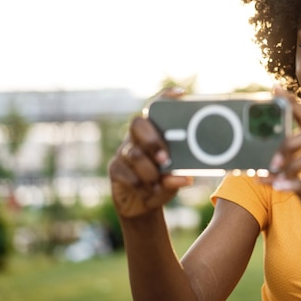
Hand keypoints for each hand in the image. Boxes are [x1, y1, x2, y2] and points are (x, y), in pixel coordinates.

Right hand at [108, 88, 191, 218]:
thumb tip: (185, 179)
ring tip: (158, 183)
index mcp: (154, 132)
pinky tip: (149, 191)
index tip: (180, 93)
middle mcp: (137, 136)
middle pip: (138, 123)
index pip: (156, 108)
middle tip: (165, 159)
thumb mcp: (175, 178)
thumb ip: (179, 175)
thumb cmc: (162, 183)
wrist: (141, 206)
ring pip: (134, 153)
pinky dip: (139, 184)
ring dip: (149, 170)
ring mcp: (124, 151)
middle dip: (152, 140)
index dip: (165, 97)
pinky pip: (124, 172)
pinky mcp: (115, 168)